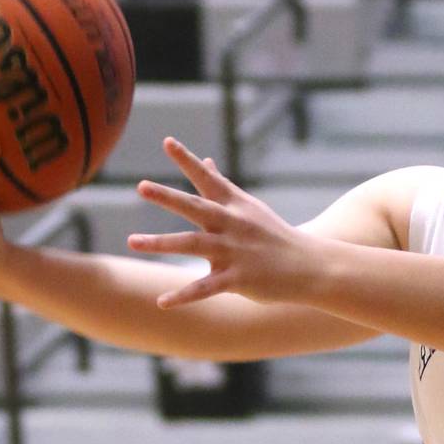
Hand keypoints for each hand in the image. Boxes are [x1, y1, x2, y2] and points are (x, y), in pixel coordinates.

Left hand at [128, 138, 318, 307]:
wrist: (311, 267)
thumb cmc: (275, 236)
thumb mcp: (250, 207)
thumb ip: (222, 187)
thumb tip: (206, 162)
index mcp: (235, 206)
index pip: (208, 179)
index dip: (188, 160)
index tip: (168, 141)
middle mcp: (232, 225)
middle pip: (196, 208)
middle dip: (169, 197)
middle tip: (142, 186)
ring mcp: (235, 252)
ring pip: (193, 244)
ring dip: (161, 242)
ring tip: (132, 241)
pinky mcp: (238, 279)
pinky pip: (205, 288)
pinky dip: (183, 296)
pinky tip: (161, 302)